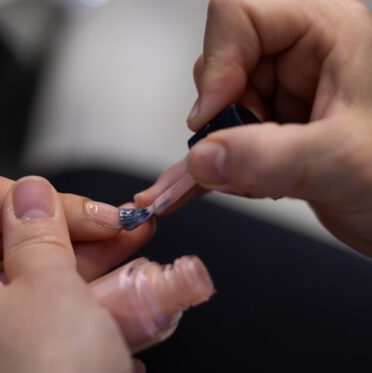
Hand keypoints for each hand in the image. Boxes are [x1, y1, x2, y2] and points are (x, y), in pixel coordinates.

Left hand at [0, 177, 146, 372]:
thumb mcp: (52, 286)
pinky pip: (46, 351)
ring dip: (89, 290)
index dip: (15, 213)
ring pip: (37, 311)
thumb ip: (39, 232)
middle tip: (118, 236)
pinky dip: (84, 336)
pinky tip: (125, 335)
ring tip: (141, 279)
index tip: (64, 211)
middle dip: (72, 250)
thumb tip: (28, 192)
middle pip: (8, 269)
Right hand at [146, 0, 371, 254]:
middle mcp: (306, 54)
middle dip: (222, 113)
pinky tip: (223, 182)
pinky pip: (225, 133)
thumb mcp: (343, 164)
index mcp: (330, 32)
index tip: (215, 113)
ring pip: (219, 102)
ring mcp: (289, 91)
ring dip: (223, 144)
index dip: (218, 61)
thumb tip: (203, 157)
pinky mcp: (278, 125)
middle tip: (243, 151)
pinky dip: (216, 163)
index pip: (240, 13)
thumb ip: (269, 159)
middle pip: (222, 60)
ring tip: (260, 173)